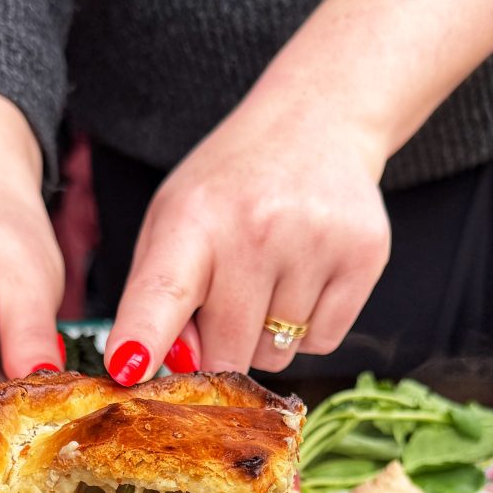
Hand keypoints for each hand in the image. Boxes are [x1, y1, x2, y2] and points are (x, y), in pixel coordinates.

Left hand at [104, 93, 390, 383]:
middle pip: (228, 352)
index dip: (143, 337)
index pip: (162, 291)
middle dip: (222, 344)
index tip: (128, 370)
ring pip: (277, 354)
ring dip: (268, 333)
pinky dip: (309, 327)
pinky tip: (306, 276)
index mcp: (194, 217)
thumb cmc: (233, 187)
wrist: (317, 122)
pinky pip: (322, 343)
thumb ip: (156, 294)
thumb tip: (164, 366)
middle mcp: (255, 228)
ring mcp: (315, 241)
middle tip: (230, 294)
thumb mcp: (174, 218)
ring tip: (273, 272)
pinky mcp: (364, 256)